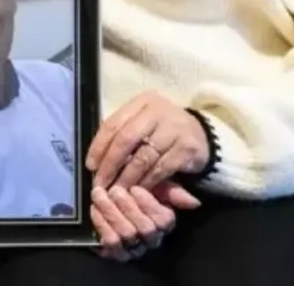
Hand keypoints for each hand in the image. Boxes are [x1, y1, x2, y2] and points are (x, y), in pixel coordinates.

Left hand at [87, 91, 209, 190]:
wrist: (202, 136)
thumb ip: (123, 137)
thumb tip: (95, 164)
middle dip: (110, 164)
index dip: (99, 146)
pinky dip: (146, 182)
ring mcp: (174, 128)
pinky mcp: (186, 148)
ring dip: (127, 178)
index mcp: (142, 101)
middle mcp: (158, 110)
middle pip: (126, 139)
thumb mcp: (143, 124)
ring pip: (143, 157)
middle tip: (101, 184)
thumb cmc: (163, 131)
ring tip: (117, 191)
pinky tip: (138, 191)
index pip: (113, 123)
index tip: (90, 166)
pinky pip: (160, 169)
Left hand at [90, 181, 199, 261]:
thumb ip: (172, 191)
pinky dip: (101, 223)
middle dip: (128, 207)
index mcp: (165, 223)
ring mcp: (134, 248)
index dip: (149, 204)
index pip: (163, 220)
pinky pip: (110, 241)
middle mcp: (152, 239)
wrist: (112, 203)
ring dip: (111, 212)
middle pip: (145, 229)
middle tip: (114, 189)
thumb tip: (194, 202)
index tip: (135, 188)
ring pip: (126, 234)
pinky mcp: (116, 253)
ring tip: (99, 194)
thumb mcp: (155, 186)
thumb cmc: (137, 191)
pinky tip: (95, 209)